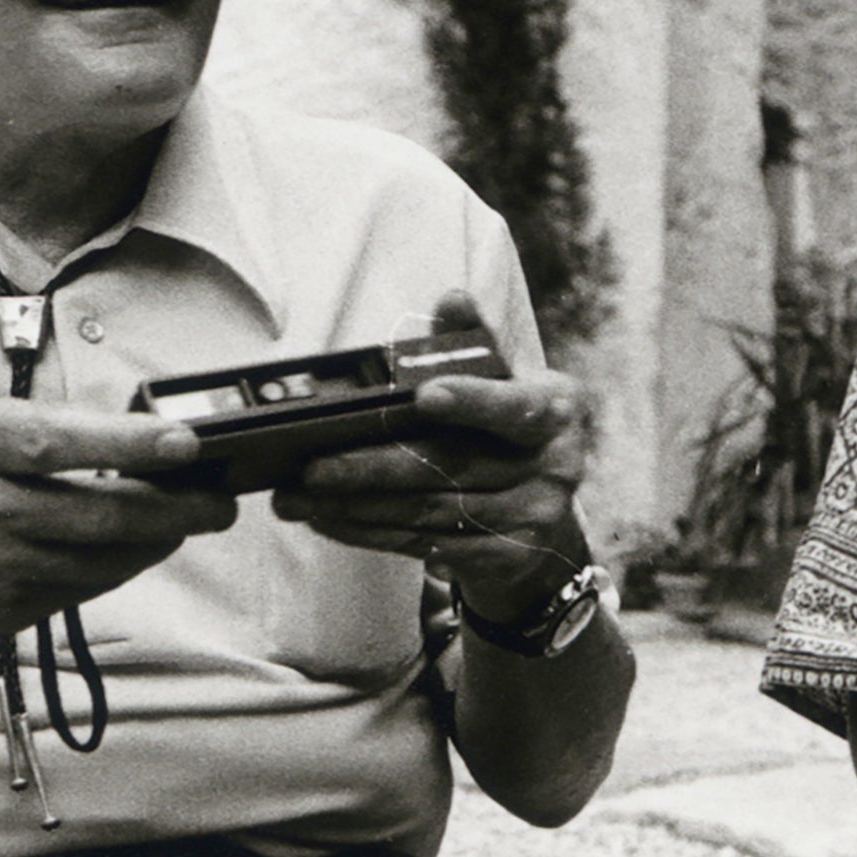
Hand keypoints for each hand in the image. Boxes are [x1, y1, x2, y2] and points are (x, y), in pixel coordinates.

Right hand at [0, 404, 235, 649]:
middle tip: (219, 503)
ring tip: (182, 524)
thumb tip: (136, 436)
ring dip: (153, 543)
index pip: (58, 440)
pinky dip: (114, 570)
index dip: (129, 443)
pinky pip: (80, 588)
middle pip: (98, 513)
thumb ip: (36, 433)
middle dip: (174, 511)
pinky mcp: (1, 608)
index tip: (186, 443)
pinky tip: (128, 552)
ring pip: (101, 559)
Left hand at [272, 291, 588, 613]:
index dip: (472, 401)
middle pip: (450, 466)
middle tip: (310, 468)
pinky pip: (430, 547)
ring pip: (430, 512)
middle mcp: (556, 465)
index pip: (513, 406)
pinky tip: (331, 523)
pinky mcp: (513, 558)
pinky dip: (374, 536)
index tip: (425, 396)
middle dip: (371, 468)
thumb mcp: (503, 380)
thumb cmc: (508, 433)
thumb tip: (452, 299)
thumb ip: (475, 340)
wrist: (542, 518)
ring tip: (300, 499)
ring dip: (358, 507)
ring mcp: (537, 516)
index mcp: (554, 408)